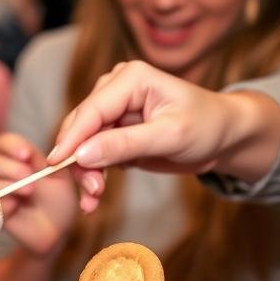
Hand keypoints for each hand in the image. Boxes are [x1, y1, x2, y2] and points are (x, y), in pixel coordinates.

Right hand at [0, 132, 81, 255]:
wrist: (58, 230)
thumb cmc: (60, 200)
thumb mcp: (59, 176)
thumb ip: (44, 160)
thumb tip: (30, 150)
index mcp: (20, 159)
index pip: (4, 143)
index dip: (12, 145)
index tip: (26, 154)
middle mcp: (5, 174)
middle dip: (12, 167)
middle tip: (28, 176)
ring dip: (10, 184)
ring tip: (29, 192)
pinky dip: (4, 203)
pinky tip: (16, 207)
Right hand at [46, 60, 279, 212]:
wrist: (222, 137)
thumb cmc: (206, 127)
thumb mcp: (169, 136)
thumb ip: (125, 144)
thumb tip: (83, 154)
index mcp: (131, 78)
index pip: (91, 110)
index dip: (71, 139)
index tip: (57, 165)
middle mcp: (116, 89)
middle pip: (81, 128)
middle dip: (80, 162)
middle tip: (91, 193)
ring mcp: (113, 111)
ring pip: (82, 145)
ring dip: (85, 174)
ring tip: (93, 201)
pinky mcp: (113, 132)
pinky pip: (92, 155)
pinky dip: (92, 177)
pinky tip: (94, 198)